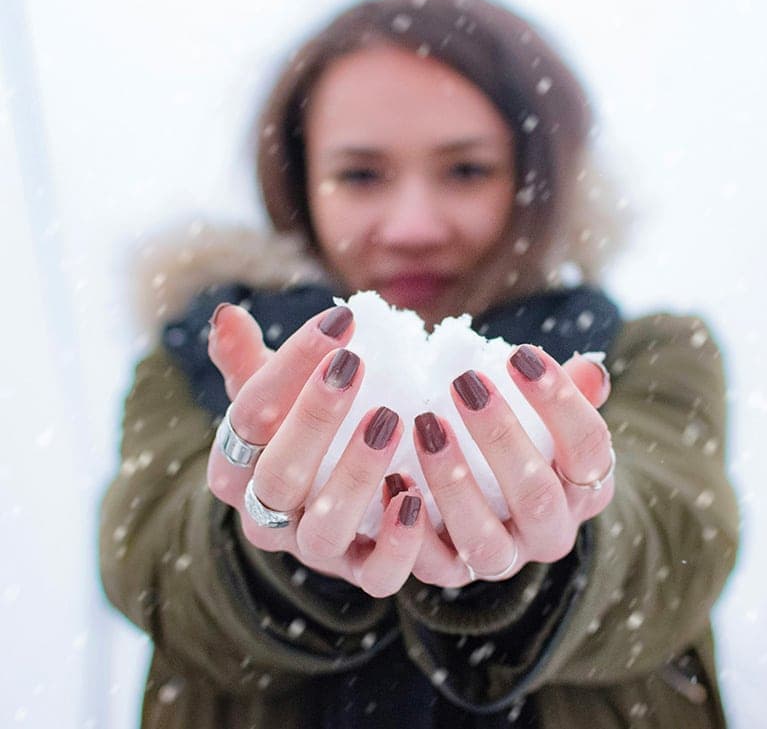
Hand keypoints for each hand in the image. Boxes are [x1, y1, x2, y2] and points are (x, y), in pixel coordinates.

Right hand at [206, 303, 426, 597]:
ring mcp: (313, 549)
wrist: (318, 503)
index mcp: (235, 466)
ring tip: (390, 419)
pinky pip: (376, 575)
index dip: (289, 367)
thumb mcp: (269, 397)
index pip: (249, 418)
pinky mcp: (361, 572)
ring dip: (356, 474)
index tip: (338, 321)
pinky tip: (417, 499)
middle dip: (315, 417)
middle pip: (277, 475)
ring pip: (324, 527)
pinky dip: (396, 544)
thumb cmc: (295, 431)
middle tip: (353, 364)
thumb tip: (226, 313)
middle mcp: (266, 515)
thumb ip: (247, 361)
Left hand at [407, 346, 612, 584]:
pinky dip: (410, 529)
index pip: (588, 448)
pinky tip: (393, 479)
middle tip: (464, 384)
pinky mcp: (454, 574)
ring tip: (426, 426)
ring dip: (452, 483)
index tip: (520, 354)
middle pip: (536, 495)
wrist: (499, 506)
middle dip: (500, 437)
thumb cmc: (527, 442)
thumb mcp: (554, 420)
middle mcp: (551, 532)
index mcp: (586, 488)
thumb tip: (589, 369)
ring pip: (484, 540)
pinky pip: (433, 565)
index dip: (560, 401)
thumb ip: (573, 393)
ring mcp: (504, 559)